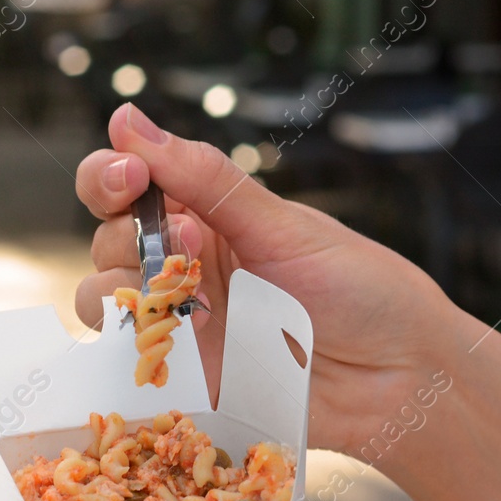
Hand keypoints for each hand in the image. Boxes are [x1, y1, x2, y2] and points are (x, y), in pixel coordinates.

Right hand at [74, 104, 471, 456]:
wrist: (400, 378)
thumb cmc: (360, 291)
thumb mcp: (284, 227)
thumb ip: (205, 180)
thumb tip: (129, 120)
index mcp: (206, 216)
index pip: (124, 183)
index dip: (109, 174)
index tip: (130, 173)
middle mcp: (182, 266)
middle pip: (104, 239)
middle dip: (127, 234)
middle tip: (191, 247)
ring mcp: (178, 325)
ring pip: (101, 300)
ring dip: (128, 291)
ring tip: (197, 301)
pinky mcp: (181, 380)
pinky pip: (124, 363)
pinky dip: (133, 349)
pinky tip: (181, 344)